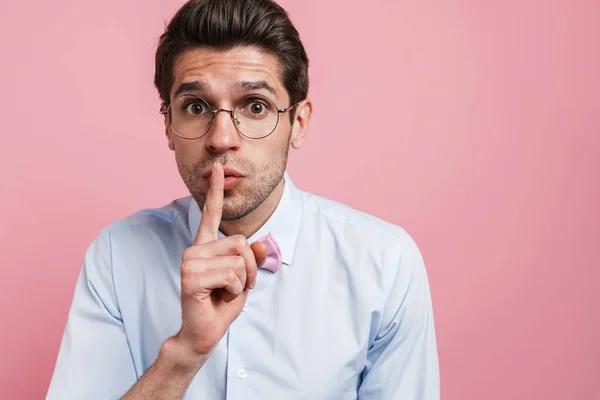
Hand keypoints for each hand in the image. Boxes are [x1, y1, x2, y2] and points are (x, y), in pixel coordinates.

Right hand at [173, 162, 267, 361]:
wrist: (203, 332)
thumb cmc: (221, 304)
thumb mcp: (244, 279)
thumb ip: (251, 259)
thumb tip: (262, 243)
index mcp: (204, 246)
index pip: (210, 214)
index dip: (215, 191)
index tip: (217, 169)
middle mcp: (194, 250)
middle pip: (240, 241)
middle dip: (249, 268)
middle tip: (236, 286)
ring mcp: (190, 262)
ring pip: (238, 259)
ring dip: (243, 281)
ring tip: (225, 292)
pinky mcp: (191, 277)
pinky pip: (232, 275)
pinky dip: (235, 290)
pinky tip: (219, 297)